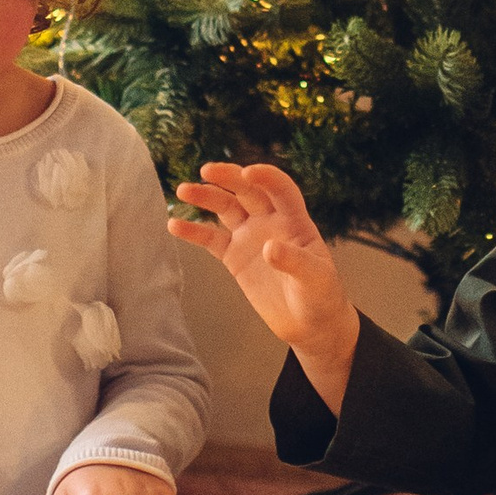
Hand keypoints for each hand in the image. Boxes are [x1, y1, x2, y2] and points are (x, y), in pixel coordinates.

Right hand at [171, 162, 357, 390]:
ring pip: (225, 209)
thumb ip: (294, 262)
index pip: (281, 190)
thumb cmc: (320, 297)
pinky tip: (174, 224)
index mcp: (295, 221)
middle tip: (206, 171)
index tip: (249, 173)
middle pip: (247, 192)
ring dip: (205, 197)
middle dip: (228, 178)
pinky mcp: (234, 256)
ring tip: (183, 191)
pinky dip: (193, 231)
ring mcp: (250, 237)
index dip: (267, 177)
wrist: (308, 323)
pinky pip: (211, 239)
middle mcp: (270, 222)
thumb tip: (269, 248)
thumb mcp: (316, 279)